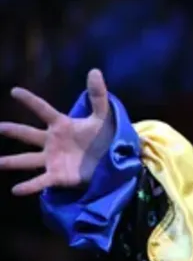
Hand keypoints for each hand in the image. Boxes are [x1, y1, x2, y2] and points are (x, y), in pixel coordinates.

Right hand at [0, 69, 114, 194]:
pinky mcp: (58, 176)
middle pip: (27, 134)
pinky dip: (28, 186)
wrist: (114, 160)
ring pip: (26, 160)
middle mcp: (52, 141)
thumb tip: (95, 70)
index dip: (30, 101)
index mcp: (62, 125)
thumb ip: (98, 95)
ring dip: (10, 162)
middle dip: (12, 130)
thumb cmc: (106, 137)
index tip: (14, 91)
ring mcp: (53, 159)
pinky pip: (40, 181)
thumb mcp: (103, 116)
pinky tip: (15, 190)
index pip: (43, 110)